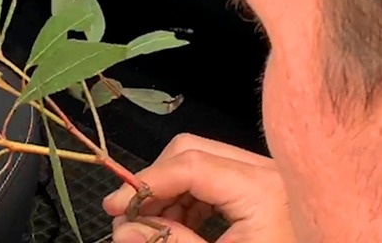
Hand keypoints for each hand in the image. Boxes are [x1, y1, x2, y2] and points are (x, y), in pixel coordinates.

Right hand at [102, 134, 295, 242]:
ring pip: (199, 163)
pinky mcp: (267, 190)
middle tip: (131, 217)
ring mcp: (268, 177)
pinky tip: (179, 227)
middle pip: (191, 152)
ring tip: (154, 229)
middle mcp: (267, 171)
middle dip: (155, 183)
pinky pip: (216, 180)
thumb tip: (121, 230)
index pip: (188, 164)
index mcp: (262, 189)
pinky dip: (190, 200)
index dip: (144, 183)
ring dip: (170, 193)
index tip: (113, 206)